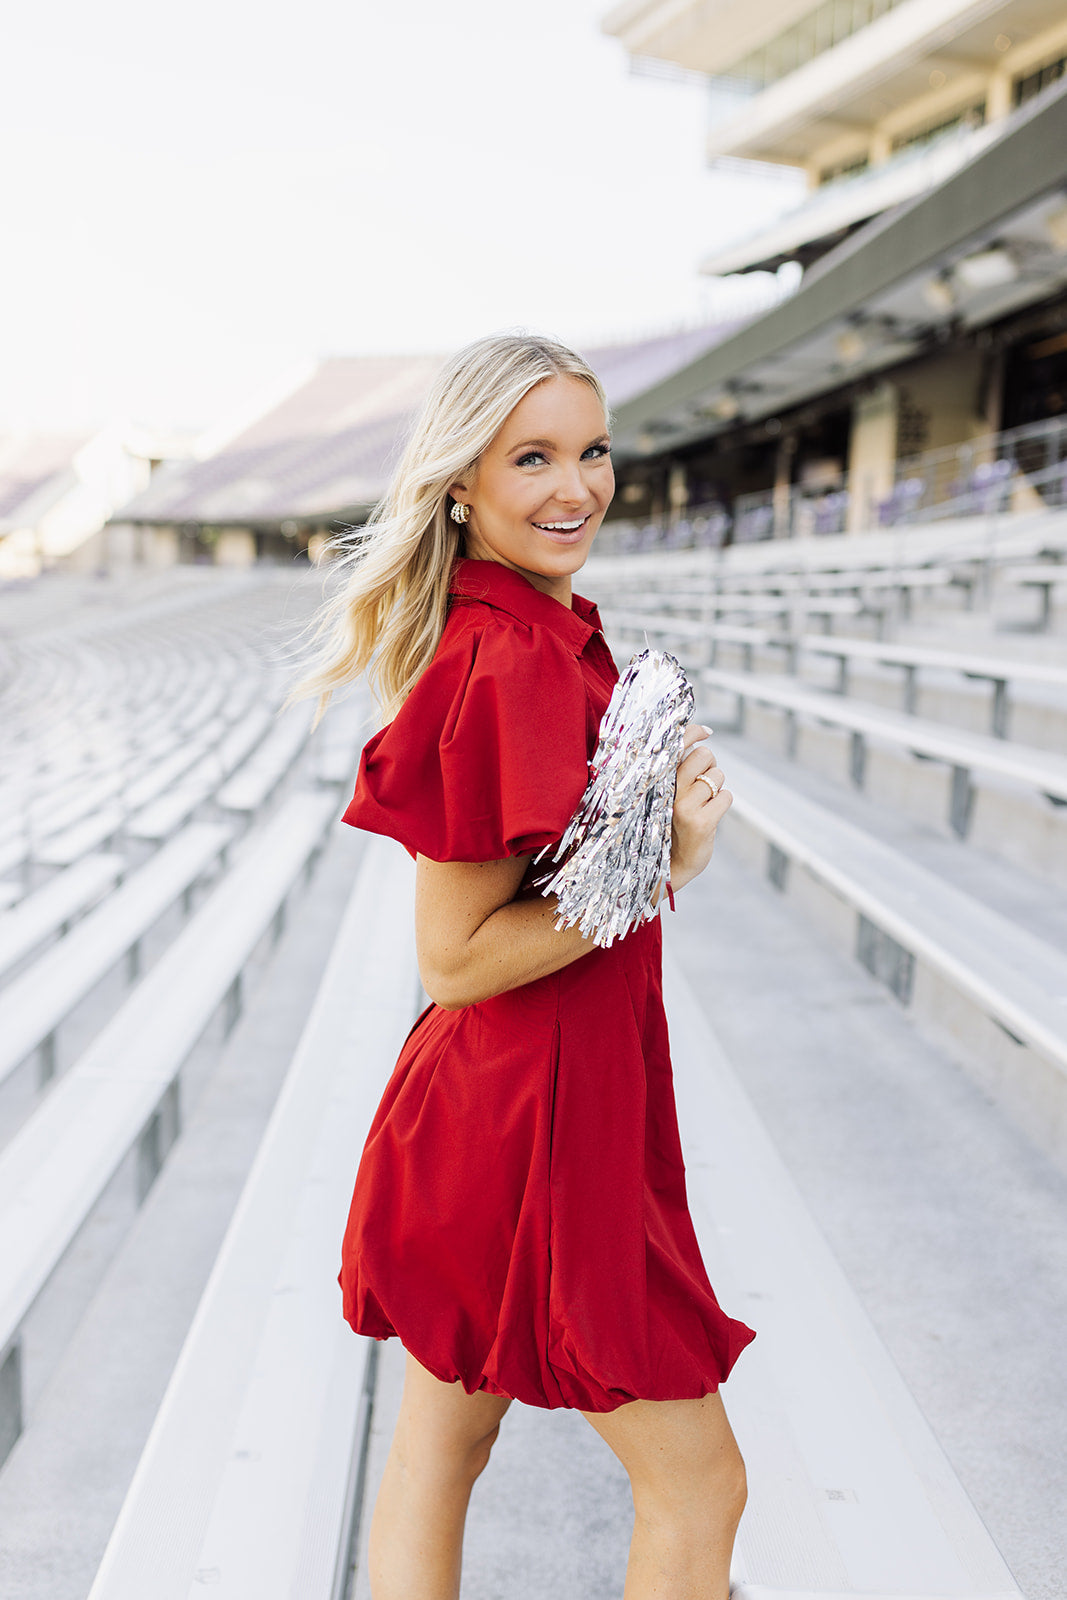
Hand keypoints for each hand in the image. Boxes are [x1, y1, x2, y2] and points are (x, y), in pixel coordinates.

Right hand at [669, 723, 731, 892]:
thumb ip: (679, 766)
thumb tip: (703, 733)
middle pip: (704, 756)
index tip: (705, 732)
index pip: (677, 743)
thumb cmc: (671, 822)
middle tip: (702, 784)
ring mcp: (683, 806)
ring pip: (717, 776)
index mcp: (656, 779)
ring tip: (702, 804)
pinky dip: (722, 804)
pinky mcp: (700, 822)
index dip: (694, 732)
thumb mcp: (668, 791)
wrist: (670, 865)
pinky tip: (709, 816)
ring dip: (716, 788)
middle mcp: (666, 789)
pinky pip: (726, 797)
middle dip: (710, 766)